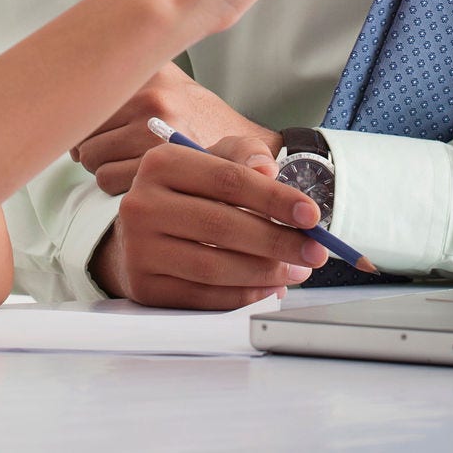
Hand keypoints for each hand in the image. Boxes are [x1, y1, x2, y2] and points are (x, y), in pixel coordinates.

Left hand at [72, 65, 280, 194]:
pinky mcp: (154, 161)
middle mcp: (150, 91)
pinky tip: (137, 181)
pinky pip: (107, 178)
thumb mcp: (171, 82)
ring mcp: (152, 125)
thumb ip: (131, 73)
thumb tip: (74, 71)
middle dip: (93, 144)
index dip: (90, 117)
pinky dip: (116, 185)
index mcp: (150, 68)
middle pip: (84, 125)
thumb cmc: (198, 122)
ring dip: (103, 166)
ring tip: (128, 165)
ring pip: (91, 155)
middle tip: (115, 152)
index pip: (87, 90)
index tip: (102, 128)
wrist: (246, 153)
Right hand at [89, 136, 328, 309]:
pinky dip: (243, 295)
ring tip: (296, 270)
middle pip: (222, 226)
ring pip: (214, 266)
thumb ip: (244, 155)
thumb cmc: (191, 192)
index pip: (228, 180)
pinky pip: (203, 297)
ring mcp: (138, 248)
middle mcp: (140, 204)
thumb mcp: (215, 159)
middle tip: (314, 251)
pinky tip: (268, 287)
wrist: (146, 229)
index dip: (275, 198)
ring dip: (265, 272)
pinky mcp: (143, 285)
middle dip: (278, 241)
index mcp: (161, 163)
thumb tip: (267, 170)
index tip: (311, 215)